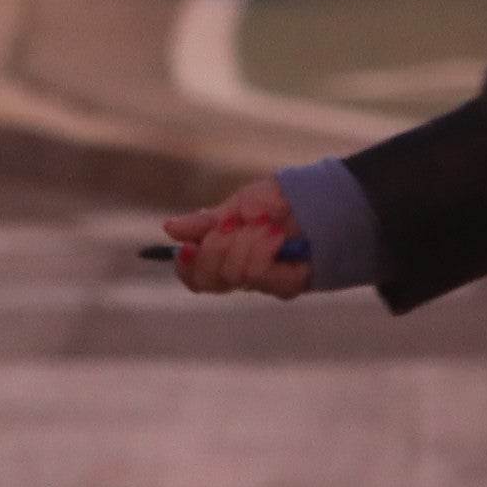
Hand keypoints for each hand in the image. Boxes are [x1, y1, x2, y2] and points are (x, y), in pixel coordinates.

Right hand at [160, 177, 312, 297]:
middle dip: (216, 247)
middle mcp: (239, 276)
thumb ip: (204, 223)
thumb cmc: (278, 202)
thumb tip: (169, 229)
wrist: (317, 200)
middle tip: (234, 222)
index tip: (188, 247)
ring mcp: (263, 284)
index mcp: (222, 257)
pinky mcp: (285, 286)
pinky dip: (263, 248)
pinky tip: (275, 235)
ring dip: (245, 243)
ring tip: (263, 223)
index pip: (192, 276)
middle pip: (207, 281)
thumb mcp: (236, 207)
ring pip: (233, 276)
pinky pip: (260, 274)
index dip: (185, 266)